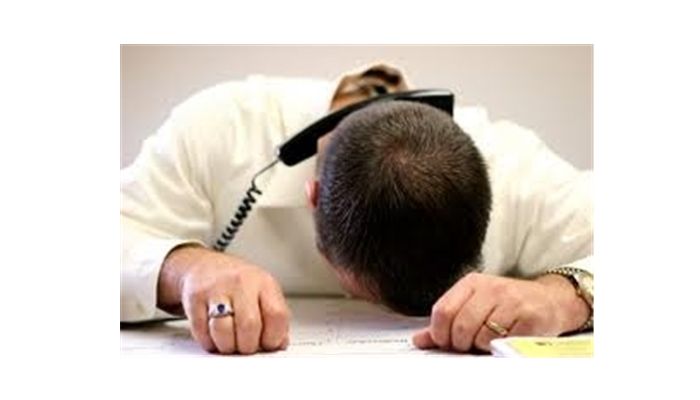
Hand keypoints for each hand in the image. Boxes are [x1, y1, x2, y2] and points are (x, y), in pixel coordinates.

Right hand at [157, 244, 289, 354]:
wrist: (205, 267)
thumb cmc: (239, 285)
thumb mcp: (264, 293)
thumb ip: (274, 318)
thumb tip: (280, 344)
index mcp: (265, 283)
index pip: (277, 315)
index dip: (274, 337)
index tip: (268, 344)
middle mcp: (242, 282)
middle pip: (249, 326)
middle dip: (248, 347)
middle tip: (245, 347)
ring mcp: (217, 288)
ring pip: (223, 331)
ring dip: (227, 347)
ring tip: (229, 343)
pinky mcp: (195, 297)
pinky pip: (202, 332)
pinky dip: (208, 342)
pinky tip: (214, 336)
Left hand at [412, 272, 589, 352]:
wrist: (550, 300)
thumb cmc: (508, 304)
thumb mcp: (475, 305)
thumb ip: (447, 322)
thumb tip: (420, 340)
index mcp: (472, 282)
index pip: (442, 310)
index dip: (439, 333)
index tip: (445, 342)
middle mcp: (491, 288)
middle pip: (460, 326)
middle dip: (460, 344)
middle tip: (468, 345)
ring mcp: (511, 301)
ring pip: (480, 336)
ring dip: (481, 346)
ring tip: (488, 340)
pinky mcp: (528, 317)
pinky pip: (502, 341)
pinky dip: (498, 347)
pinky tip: (503, 339)